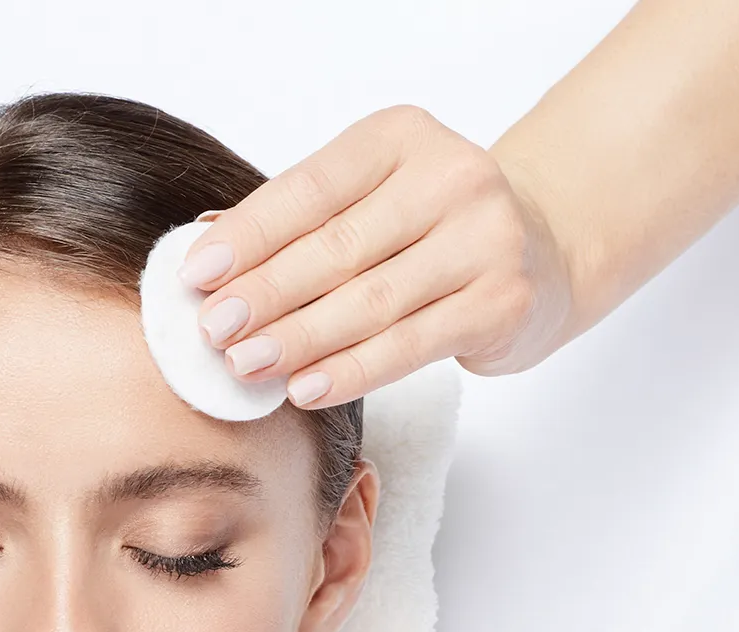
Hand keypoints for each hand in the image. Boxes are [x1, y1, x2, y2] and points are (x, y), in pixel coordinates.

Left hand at [178, 106, 574, 408]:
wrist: (542, 248)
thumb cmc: (429, 226)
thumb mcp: (368, 198)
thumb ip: (298, 221)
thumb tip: (206, 254)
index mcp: (401, 137)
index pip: (309, 189)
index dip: (248, 236)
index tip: (196, 275)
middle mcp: (451, 178)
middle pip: (336, 248)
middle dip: (265, 295)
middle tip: (212, 331)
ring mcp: (485, 239)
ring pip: (369, 301)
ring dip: (299, 339)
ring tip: (246, 365)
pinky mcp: (502, 302)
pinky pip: (409, 346)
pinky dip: (350, 371)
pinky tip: (305, 388)